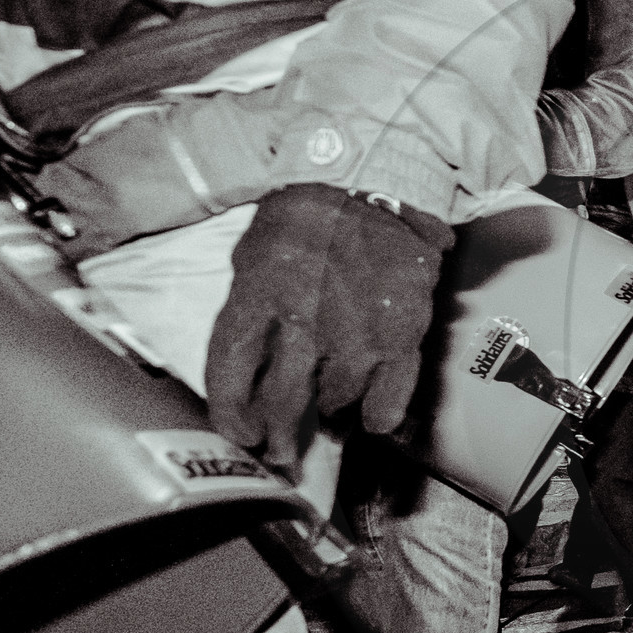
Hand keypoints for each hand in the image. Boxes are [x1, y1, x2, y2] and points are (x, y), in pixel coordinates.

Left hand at [206, 185, 452, 479]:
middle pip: (281, 403)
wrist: (376, 182)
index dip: (230, 416)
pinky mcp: (402, 335)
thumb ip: (248, 309)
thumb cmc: (307, 216)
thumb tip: (245, 367)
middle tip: (280, 451)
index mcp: (259, 294)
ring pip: (334, 402)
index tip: (240, 434)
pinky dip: (378, 418)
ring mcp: (356, 332)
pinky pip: (388, 401)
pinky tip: (371, 419)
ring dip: (327, 413)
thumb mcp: (254, 252)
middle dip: (277, 436)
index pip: (229, 376)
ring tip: (329, 409)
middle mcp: (305, 321)